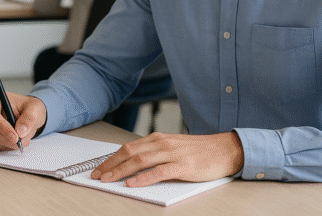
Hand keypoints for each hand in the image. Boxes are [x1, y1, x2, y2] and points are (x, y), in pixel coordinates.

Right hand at [0, 89, 46, 150]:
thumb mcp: (35, 108)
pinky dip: (3, 147)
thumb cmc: (27, 107)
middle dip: (4, 139)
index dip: (2, 127)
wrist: (27, 114)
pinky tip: (13, 143)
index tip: (15, 137)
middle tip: (20, 143)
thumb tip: (21, 131)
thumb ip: (30, 117)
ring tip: (21, 141)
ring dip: (5, 144)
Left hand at [90, 131, 243, 186]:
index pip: (128, 147)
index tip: (98, 168)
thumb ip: (154, 153)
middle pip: (129, 152)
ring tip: (108, 179)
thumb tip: (132, 165)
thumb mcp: (172, 147)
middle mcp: (162, 143)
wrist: (225, 149)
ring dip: (120, 171)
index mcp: (157, 138)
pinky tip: (133, 183)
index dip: (110, 158)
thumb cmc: (199, 151)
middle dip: (110, 165)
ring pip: (139, 161)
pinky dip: (143, 178)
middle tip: (97, 176)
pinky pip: (159, 172)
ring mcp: (172, 153)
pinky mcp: (183, 166)